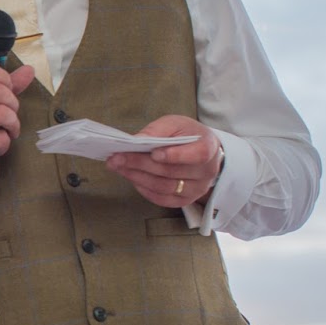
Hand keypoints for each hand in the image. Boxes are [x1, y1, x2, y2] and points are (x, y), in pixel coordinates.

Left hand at [105, 115, 223, 208]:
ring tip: (118, 166)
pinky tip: (130, 177)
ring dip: (137, 177)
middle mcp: (206, 172)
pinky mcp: (184, 200)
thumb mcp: (175, 124)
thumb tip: (137, 140)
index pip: (197, 155)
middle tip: (117, 158)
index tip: (154, 153)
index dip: (175, 155)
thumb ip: (158, 130)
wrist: (198, 151)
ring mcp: (197, 189)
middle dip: (140, 164)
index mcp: (209, 147)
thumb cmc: (186, 135)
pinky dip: (143, 189)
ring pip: (164, 187)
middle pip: (171, 171)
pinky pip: (161, 199)